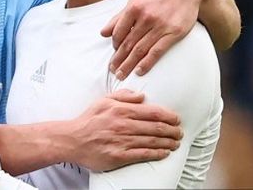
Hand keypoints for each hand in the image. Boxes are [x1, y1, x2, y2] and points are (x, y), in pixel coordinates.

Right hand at [64, 89, 181, 171]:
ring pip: (152, 141)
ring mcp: (122, 141)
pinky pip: (143, 154)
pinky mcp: (120, 156)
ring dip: (168, 142)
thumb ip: (123, 95)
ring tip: (176, 143)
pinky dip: (157, 154)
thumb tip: (141, 95)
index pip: (152, 112)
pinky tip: (165, 153)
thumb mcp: (103, 101)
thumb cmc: (89, 120)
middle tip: (180, 132)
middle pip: (156, 127)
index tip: (177, 118)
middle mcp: (124, 125)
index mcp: (121, 110)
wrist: (72, 140)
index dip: (168, 115)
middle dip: (172, 130)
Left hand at [101, 0, 205, 78]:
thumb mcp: (136, 0)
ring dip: (129, 64)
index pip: (119, 32)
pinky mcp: (173, 33)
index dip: (114, 44)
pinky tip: (139, 71)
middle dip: (118, 59)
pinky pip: (157, 51)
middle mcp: (146, 17)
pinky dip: (147, 63)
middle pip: (128, 43)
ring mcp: (160, 26)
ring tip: (122, 75)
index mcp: (134, 8)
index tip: (114, 53)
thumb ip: (119, 17)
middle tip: (112, 70)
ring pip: (140, 49)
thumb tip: (103, 33)